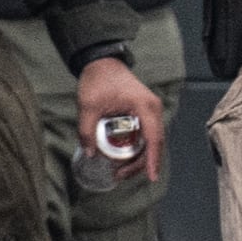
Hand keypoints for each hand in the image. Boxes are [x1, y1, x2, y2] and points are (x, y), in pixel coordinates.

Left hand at [76, 57, 163, 184]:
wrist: (102, 63)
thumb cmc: (99, 80)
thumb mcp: (88, 106)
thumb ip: (87, 131)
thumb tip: (91, 154)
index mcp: (144, 106)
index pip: (153, 138)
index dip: (152, 160)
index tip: (151, 177)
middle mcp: (153, 109)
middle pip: (155, 143)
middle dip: (141, 164)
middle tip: (121, 175)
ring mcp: (151, 110)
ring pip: (152, 141)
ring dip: (140, 157)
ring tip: (121, 170)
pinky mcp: (146, 113)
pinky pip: (147, 135)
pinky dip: (139, 148)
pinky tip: (125, 157)